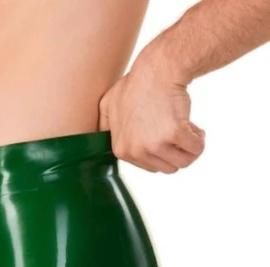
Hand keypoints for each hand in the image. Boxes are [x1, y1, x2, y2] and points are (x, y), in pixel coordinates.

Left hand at [98, 51, 204, 173]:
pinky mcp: (174, 134)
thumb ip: (104, 127)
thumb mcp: (109, 104)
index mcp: (122, 150)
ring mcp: (154, 144)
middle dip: (177, 151)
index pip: (151, 167)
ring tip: (186, 127)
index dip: (162, 150)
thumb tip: (97, 142)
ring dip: (190, 147)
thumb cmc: (137, 83)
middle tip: (176, 128)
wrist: (158, 67)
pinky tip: (193, 126)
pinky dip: (199, 139)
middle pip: (168, 168)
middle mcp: (136, 150)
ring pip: (183, 163)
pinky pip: (196, 150)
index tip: (162, 131)